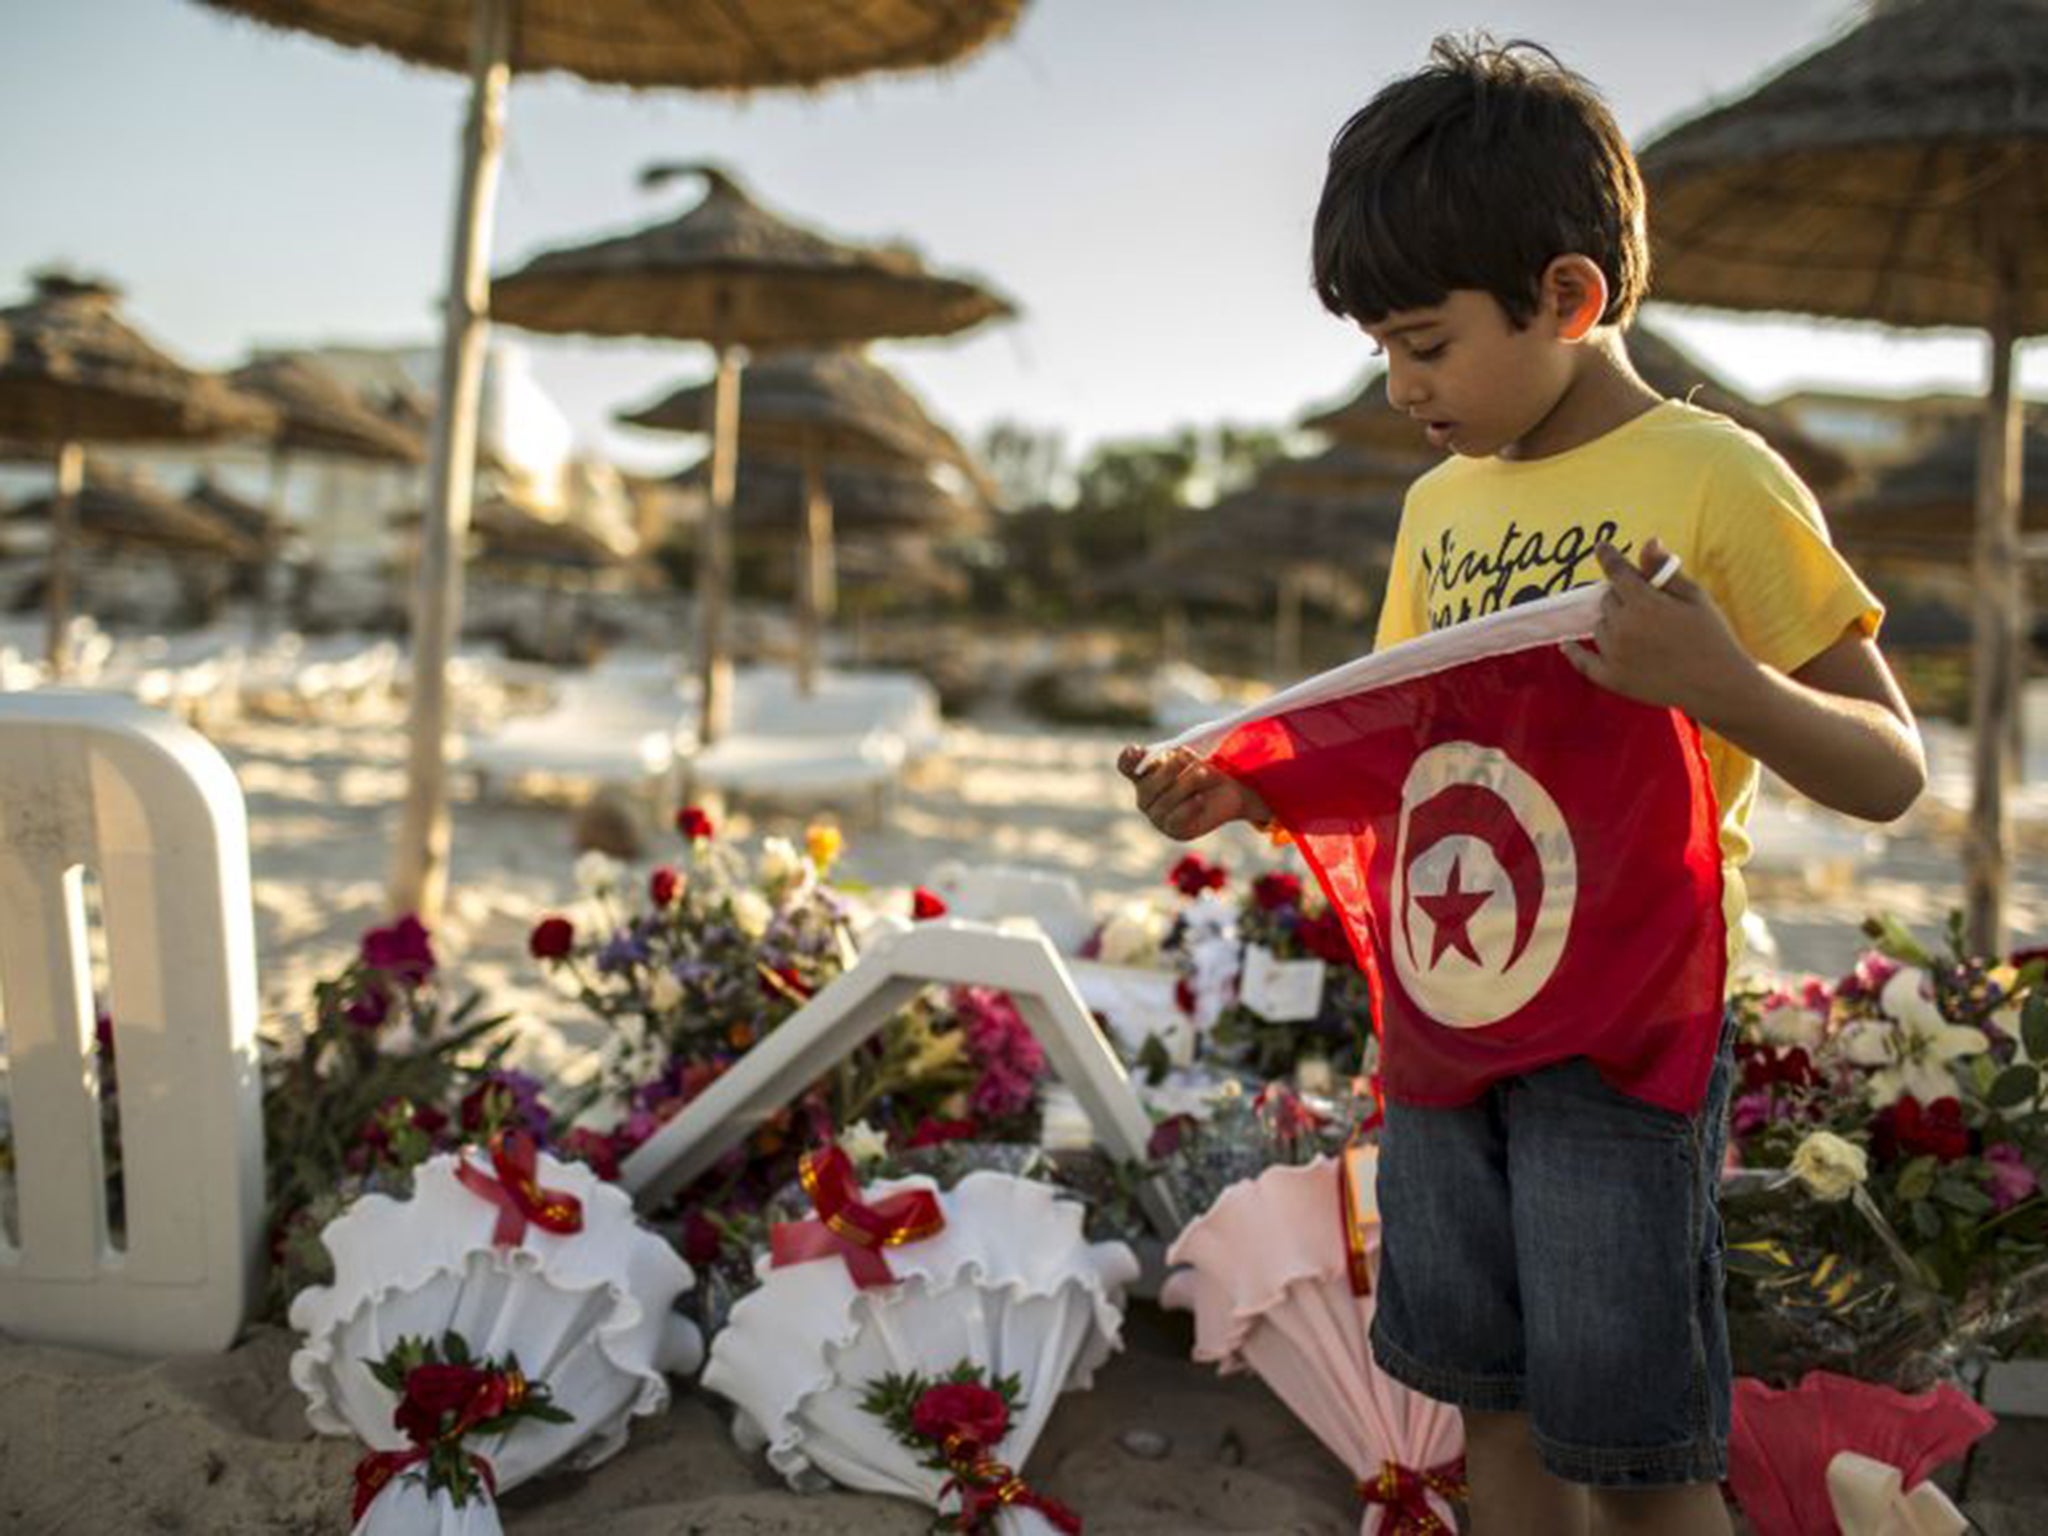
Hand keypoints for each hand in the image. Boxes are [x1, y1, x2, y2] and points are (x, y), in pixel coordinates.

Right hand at [1116, 743, 1271, 841]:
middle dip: (1167, 771)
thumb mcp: (1189, 758)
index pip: (1126, 766)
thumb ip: (1175, 756)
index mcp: (1144, 774)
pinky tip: (1200, 798)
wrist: (1227, 792)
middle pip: (1147, 785)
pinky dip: (1189, 807)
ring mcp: (1156, 815)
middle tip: (1185, 758)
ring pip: (1165, 801)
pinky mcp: (1173, 830)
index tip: (1136, 751)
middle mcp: (1146, 796)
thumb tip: (1174, 755)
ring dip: (1185, 784)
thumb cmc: (1202, 770)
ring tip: (1202, 773)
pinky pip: (1176, 819)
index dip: (1127, 759)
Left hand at [1562, 538, 1758, 722]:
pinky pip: (1582, 661)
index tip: (1601, 546)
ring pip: (1599, 626)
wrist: (1718, 685)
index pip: (1617, 572)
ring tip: (1641, 634)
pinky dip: (1574, 652)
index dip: (1609, 556)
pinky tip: (1565, 645)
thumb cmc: (1711, 636)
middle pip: (1608, 599)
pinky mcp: (1612, 679)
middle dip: (1623, 597)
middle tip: (1647, 608)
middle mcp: (1623, 626)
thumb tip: (1648, 541)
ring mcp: (1614, 654)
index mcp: (1644, 603)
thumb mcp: (1694, 597)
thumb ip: (1664, 571)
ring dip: (1612, 623)